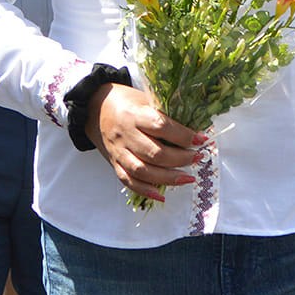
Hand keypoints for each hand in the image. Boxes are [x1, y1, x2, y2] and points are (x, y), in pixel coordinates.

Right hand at [84, 83, 204, 203]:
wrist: (93, 108)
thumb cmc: (126, 102)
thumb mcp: (145, 99)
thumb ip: (165, 114)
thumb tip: (194, 131)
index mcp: (134, 114)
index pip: (161, 127)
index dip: (183, 135)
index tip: (201, 139)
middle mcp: (125, 135)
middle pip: (155, 153)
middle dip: (181, 159)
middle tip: (197, 157)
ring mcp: (118, 152)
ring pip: (143, 171)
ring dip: (168, 178)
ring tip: (188, 178)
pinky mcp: (114, 164)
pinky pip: (129, 182)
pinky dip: (146, 191)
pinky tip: (162, 195)